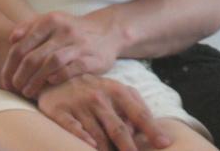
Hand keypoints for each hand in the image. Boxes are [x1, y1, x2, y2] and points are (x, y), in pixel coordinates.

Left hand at [3, 11, 120, 97]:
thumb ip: (30, 26)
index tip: (5, 80)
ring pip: (51, 63)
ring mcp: (79, 44)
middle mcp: (64, 30)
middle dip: (20, 76)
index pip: (22, 46)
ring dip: (36, 80)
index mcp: (50, 20)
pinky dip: (59, 76)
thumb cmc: (71, 30)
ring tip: (28, 92)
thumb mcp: (51, 21)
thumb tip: (12, 39)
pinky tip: (50, 83)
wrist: (107, 31)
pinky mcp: (93, 58)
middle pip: (34, 57)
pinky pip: (72, 68)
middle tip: (15, 88)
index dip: (10, 66)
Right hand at [37, 74, 171, 150]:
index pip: (139, 113)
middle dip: (129, 147)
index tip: (165, 144)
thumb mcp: (115, 90)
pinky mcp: (59, 111)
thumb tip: (152, 130)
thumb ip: (135, 106)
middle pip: (118, 129)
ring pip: (97, 135)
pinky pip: (73, 129)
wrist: (55, 76)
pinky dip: (82, 139)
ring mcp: (79, 104)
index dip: (152, 129)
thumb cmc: (92, 89)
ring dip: (106, 150)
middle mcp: (98, 97)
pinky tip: (90, 146)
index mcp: (116, 90)